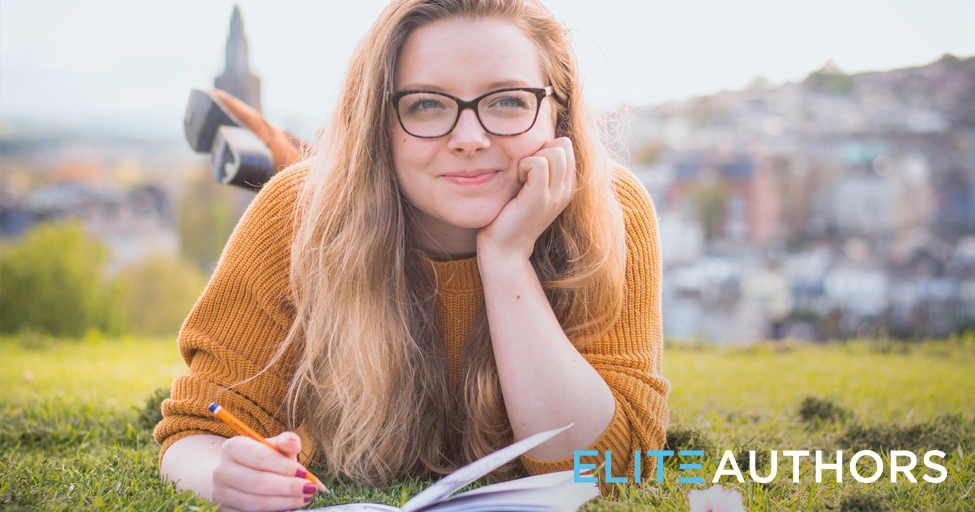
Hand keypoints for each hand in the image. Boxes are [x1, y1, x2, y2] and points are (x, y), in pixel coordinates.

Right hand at [211, 432, 317, 511]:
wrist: (232, 472)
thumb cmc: (259, 457)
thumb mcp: (272, 445)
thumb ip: (286, 442)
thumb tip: (295, 444)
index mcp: (233, 447)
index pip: (261, 457)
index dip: (285, 466)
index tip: (305, 473)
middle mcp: (222, 470)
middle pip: (258, 482)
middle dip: (288, 487)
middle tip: (309, 488)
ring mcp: (221, 493)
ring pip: (256, 503)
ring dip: (285, 502)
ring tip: (304, 498)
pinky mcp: (225, 510)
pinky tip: (289, 507)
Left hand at [476, 137, 576, 261]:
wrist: (505, 249)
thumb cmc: (510, 215)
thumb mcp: (530, 188)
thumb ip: (539, 167)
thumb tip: (537, 141)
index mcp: (567, 186)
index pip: (565, 145)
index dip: (544, 148)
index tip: (529, 170)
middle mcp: (567, 190)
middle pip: (563, 144)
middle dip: (539, 150)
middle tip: (523, 173)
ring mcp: (556, 194)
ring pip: (555, 151)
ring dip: (531, 158)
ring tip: (521, 179)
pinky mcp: (540, 198)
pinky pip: (539, 163)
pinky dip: (524, 165)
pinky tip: (517, 182)